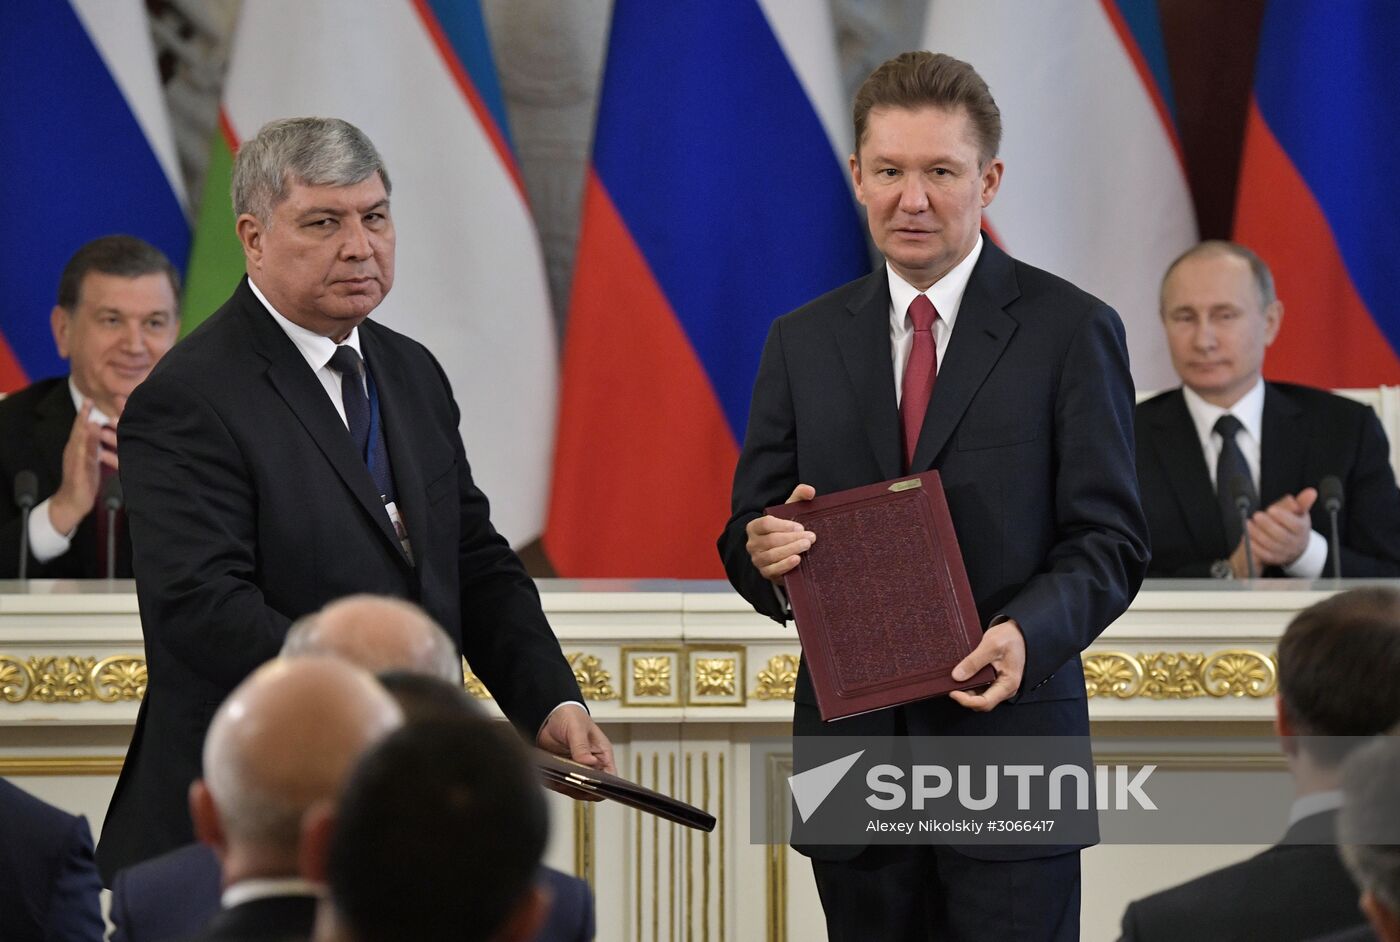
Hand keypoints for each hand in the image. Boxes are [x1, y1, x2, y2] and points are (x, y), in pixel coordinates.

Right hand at [47, 400, 108, 535]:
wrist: (73, 502)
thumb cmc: (84, 480)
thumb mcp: (91, 460)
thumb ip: (95, 447)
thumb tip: (102, 433)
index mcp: (79, 449)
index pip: (82, 428)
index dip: (85, 414)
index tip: (90, 399)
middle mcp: (75, 453)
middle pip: (79, 432)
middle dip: (83, 416)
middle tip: (88, 400)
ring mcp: (75, 463)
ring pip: (79, 446)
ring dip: (84, 432)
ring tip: (90, 418)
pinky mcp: (79, 475)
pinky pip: (83, 463)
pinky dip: (87, 454)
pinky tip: (93, 450)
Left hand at [537, 703, 615, 799]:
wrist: (549, 714)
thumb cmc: (570, 716)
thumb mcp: (577, 728)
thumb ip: (582, 747)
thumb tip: (590, 764)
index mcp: (602, 755)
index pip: (610, 778)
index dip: (605, 786)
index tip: (592, 787)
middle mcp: (591, 765)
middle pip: (592, 788)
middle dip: (582, 789)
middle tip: (570, 782)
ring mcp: (576, 770)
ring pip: (576, 790)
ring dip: (567, 788)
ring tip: (558, 780)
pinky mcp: (562, 772)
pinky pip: (560, 785)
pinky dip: (555, 784)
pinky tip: (550, 778)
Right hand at [745, 484, 816, 582]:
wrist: (782, 552)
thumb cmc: (785, 529)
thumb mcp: (789, 512)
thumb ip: (799, 497)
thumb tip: (810, 491)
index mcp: (754, 527)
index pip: (765, 524)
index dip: (784, 525)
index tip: (801, 526)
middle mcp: (752, 543)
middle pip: (772, 540)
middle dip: (793, 538)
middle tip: (811, 537)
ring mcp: (757, 559)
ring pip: (773, 555)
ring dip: (791, 549)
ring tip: (807, 545)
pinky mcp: (765, 573)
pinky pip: (773, 570)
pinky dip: (785, 565)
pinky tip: (797, 559)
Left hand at [949, 620, 1025, 711]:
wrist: (1017, 632)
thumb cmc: (1010, 637)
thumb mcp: (991, 645)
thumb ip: (974, 662)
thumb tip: (957, 676)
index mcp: (1008, 684)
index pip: (985, 703)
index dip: (966, 700)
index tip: (953, 692)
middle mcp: (1004, 689)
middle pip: (980, 702)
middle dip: (964, 696)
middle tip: (949, 684)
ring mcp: (998, 685)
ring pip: (978, 696)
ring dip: (965, 690)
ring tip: (953, 679)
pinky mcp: (993, 680)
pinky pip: (979, 687)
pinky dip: (969, 683)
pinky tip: (960, 675)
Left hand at [1246, 489, 1316, 568]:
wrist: (1292, 544)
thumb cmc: (1292, 523)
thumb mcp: (1297, 511)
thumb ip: (1302, 501)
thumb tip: (1311, 492)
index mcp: (1302, 529)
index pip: (1296, 525)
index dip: (1283, 517)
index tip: (1271, 509)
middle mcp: (1295, 542)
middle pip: (1282, 536)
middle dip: (1267, 525)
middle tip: (1257, 515)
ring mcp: (1285, 552)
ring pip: (1271, 545)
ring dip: (1257, 534)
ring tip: (1248, 524)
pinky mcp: (1274, 558)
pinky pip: (1264, 554)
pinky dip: (1254, 546)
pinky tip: (1247, 536)